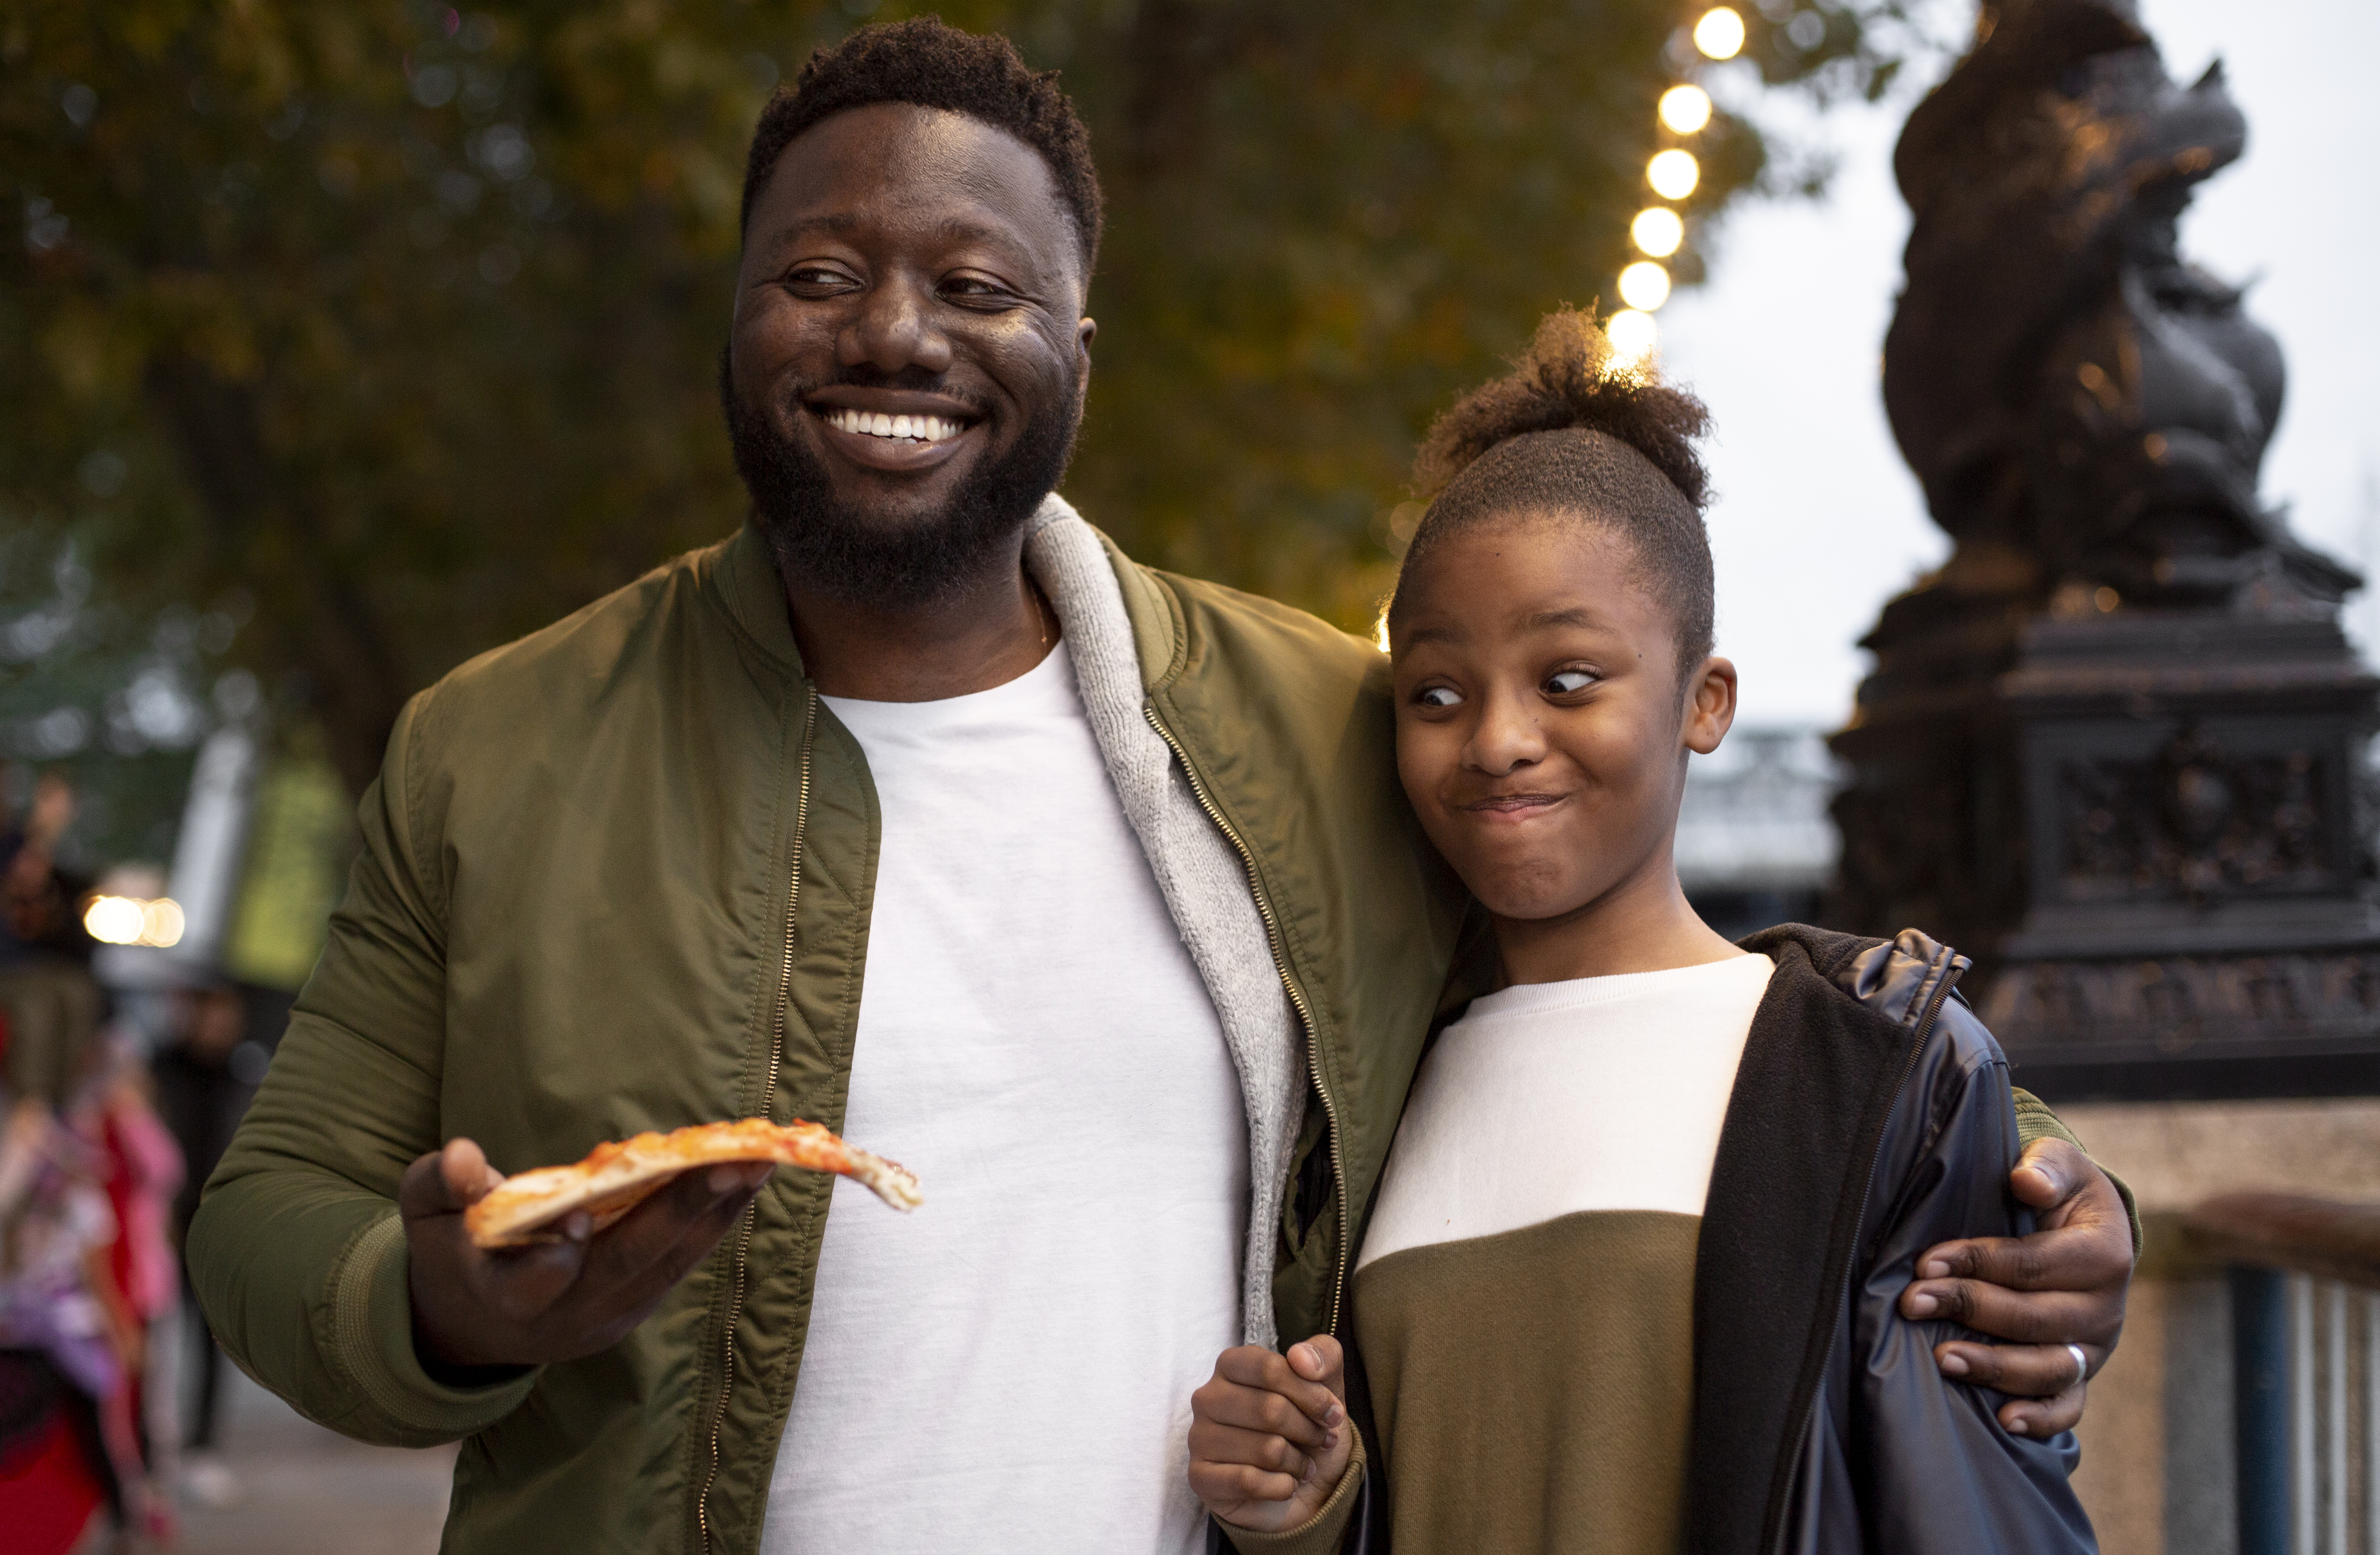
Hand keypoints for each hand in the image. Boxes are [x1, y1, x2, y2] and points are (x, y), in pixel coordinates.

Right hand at [400, 1137, 771, 1374]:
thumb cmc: (449, 1251)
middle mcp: (566, 1316)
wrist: (473, 1323)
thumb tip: (461, 1156)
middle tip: (730, 1163)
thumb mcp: (426, 1219)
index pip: (534, 1281)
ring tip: (761, 1160)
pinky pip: (682, 1261)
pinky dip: (715, 1220)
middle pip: (629, 1266)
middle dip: (681, 1214)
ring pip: (670, 1263)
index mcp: (504, 1297)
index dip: (557, 1253)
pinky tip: (748, 1179)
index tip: (579, 1212)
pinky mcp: (638, 1305)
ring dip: (718, 1212)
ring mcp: (609, 1316)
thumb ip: (438, 1186)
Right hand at [1188, 1337, 1352, 1532]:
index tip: (1335, 1413)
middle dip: (1309, 1430)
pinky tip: (1287, 1485)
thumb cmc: (1305, 1429)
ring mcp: (1199, 1438)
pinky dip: (1282, 1487)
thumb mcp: (1327, 1387)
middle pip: (1270, 1409)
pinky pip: (1249, 1481)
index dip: (1312, 1394)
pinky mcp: (1201, 1477)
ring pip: (1266, 1450)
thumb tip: (1301, 1357)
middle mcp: (1207, 1397)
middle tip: (1323, 1441)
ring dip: (1298, 1463)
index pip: (1270, 1369)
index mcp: (1231, 1364)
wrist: (1300, 1489)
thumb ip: (1324, 1357)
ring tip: (1303, 1465)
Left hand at [1898, 1137, 2130, 1436]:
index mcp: (2105, 1254)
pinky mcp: (2081, 1373)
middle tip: (1912, 1304)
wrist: (2085, 1228)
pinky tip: (2003, 1420)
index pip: (2032, 1265)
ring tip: (1943, 1359)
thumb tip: (2026, 1181)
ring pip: (2049, 1369)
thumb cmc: (2059, 1192)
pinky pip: (2067, 1406)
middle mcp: (2106, 1308)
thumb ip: (2045, 1166)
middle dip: (1969, 1310)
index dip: (1976, 1262)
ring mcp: (2094, 1347)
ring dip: (1994, 1368)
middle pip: (2034, 1319)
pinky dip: (2040, 1418)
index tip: (1925, 1264)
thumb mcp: (2059, 1166)